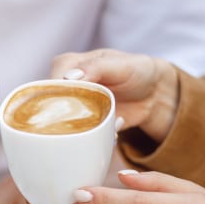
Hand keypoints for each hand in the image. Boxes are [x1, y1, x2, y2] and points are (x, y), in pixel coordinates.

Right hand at [50, 49, 178, 142]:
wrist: (154, 92)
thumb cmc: (136, 69)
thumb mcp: (119, 64)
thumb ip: (94, 68)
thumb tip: (68, 77)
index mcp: (68, 65)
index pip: (50, 82)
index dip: (56, 97)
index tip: (74, 107)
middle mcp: (66, 86)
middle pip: (51, 107)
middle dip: (68, 118)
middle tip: (92, 121)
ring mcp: (74, 107)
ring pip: (63, 125)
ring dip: (83, 131)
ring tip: (108, 123)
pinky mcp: (84, 125)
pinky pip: (79, 136)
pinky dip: (94, 138)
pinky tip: (113, 129)